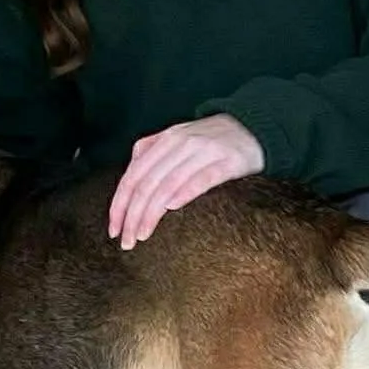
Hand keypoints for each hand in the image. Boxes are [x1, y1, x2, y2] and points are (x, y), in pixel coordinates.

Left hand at [108, 114, 263, 249]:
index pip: (133, 175)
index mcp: (165, 140)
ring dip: (151, 212)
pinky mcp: (227, 161)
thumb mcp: (178, 141)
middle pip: (146, 183)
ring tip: (142, 235)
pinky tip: (171, 208)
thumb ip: (152, 154)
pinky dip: (184, 192)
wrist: (255, 127)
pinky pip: (202, 178)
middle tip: (127, 241)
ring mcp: (204, 151)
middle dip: (132, 215)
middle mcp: (180, 143)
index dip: (119, 204)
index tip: (113, 229)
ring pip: (168, 183)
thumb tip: (128, 180)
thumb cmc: (213, 141)